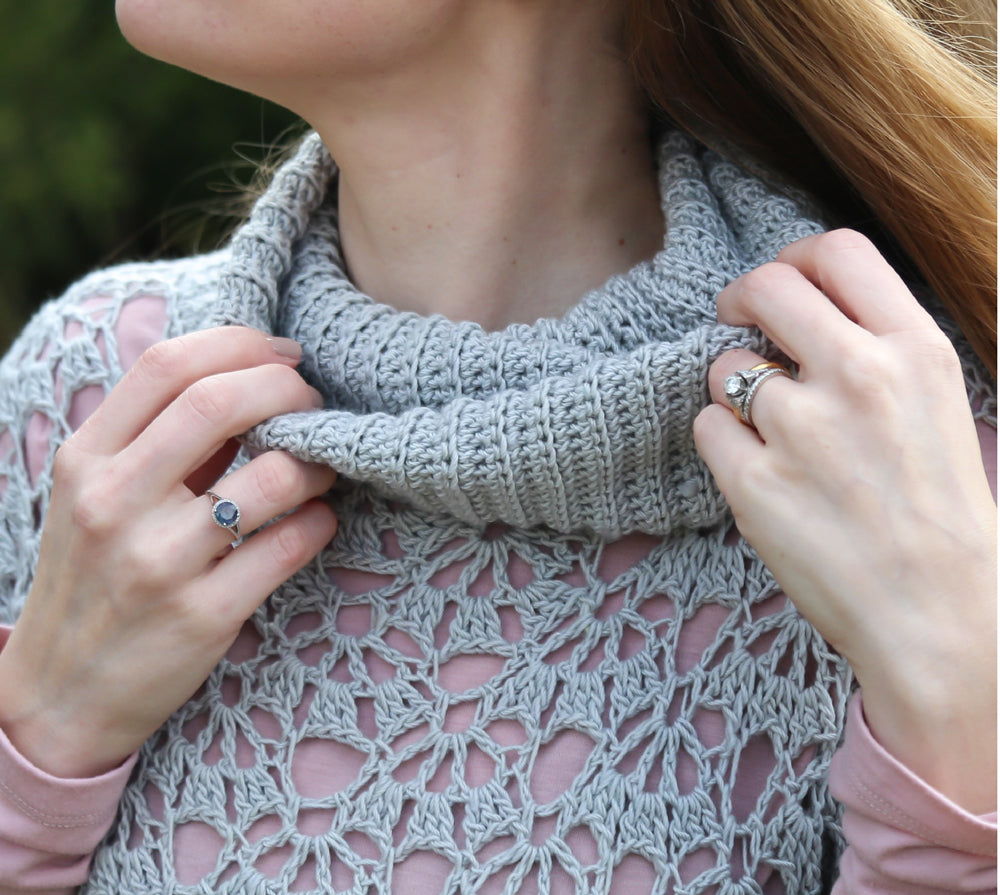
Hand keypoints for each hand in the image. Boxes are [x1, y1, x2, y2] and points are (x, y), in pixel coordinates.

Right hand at [0, 327, 337, 777]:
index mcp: (85, 459)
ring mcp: (157, 562)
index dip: (240, 344)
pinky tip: (315, 522)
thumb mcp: (97, 495)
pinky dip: (320, 522)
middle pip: (218, 403)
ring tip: (321, 469)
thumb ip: (159, 437)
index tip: (284, 354)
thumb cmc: (93, 576)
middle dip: (288, 390)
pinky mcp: (202, 615)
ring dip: (318, 462)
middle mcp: (113, 502)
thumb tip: (248, 378)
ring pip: (272, 477)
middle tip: (314, 404)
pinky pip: (290, 546)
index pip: (167, 366)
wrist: (61, 693)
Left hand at [693, 230, 996, 811]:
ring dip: (736, 388)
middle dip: (740, 297)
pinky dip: (722, 441)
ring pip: (726, 365)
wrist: (941, 617)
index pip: (838, 251)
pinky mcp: (754, 482)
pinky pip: (706, 426)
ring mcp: (801, 429)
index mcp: (917, 350)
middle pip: (766, 288)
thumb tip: (812, 311)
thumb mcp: (941, 407)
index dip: (794, 257)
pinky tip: (757, 469)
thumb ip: (880, 350)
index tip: (777, 281)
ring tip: (771, 431)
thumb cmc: (944, 517)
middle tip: (735, 317)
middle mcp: (857, 376)